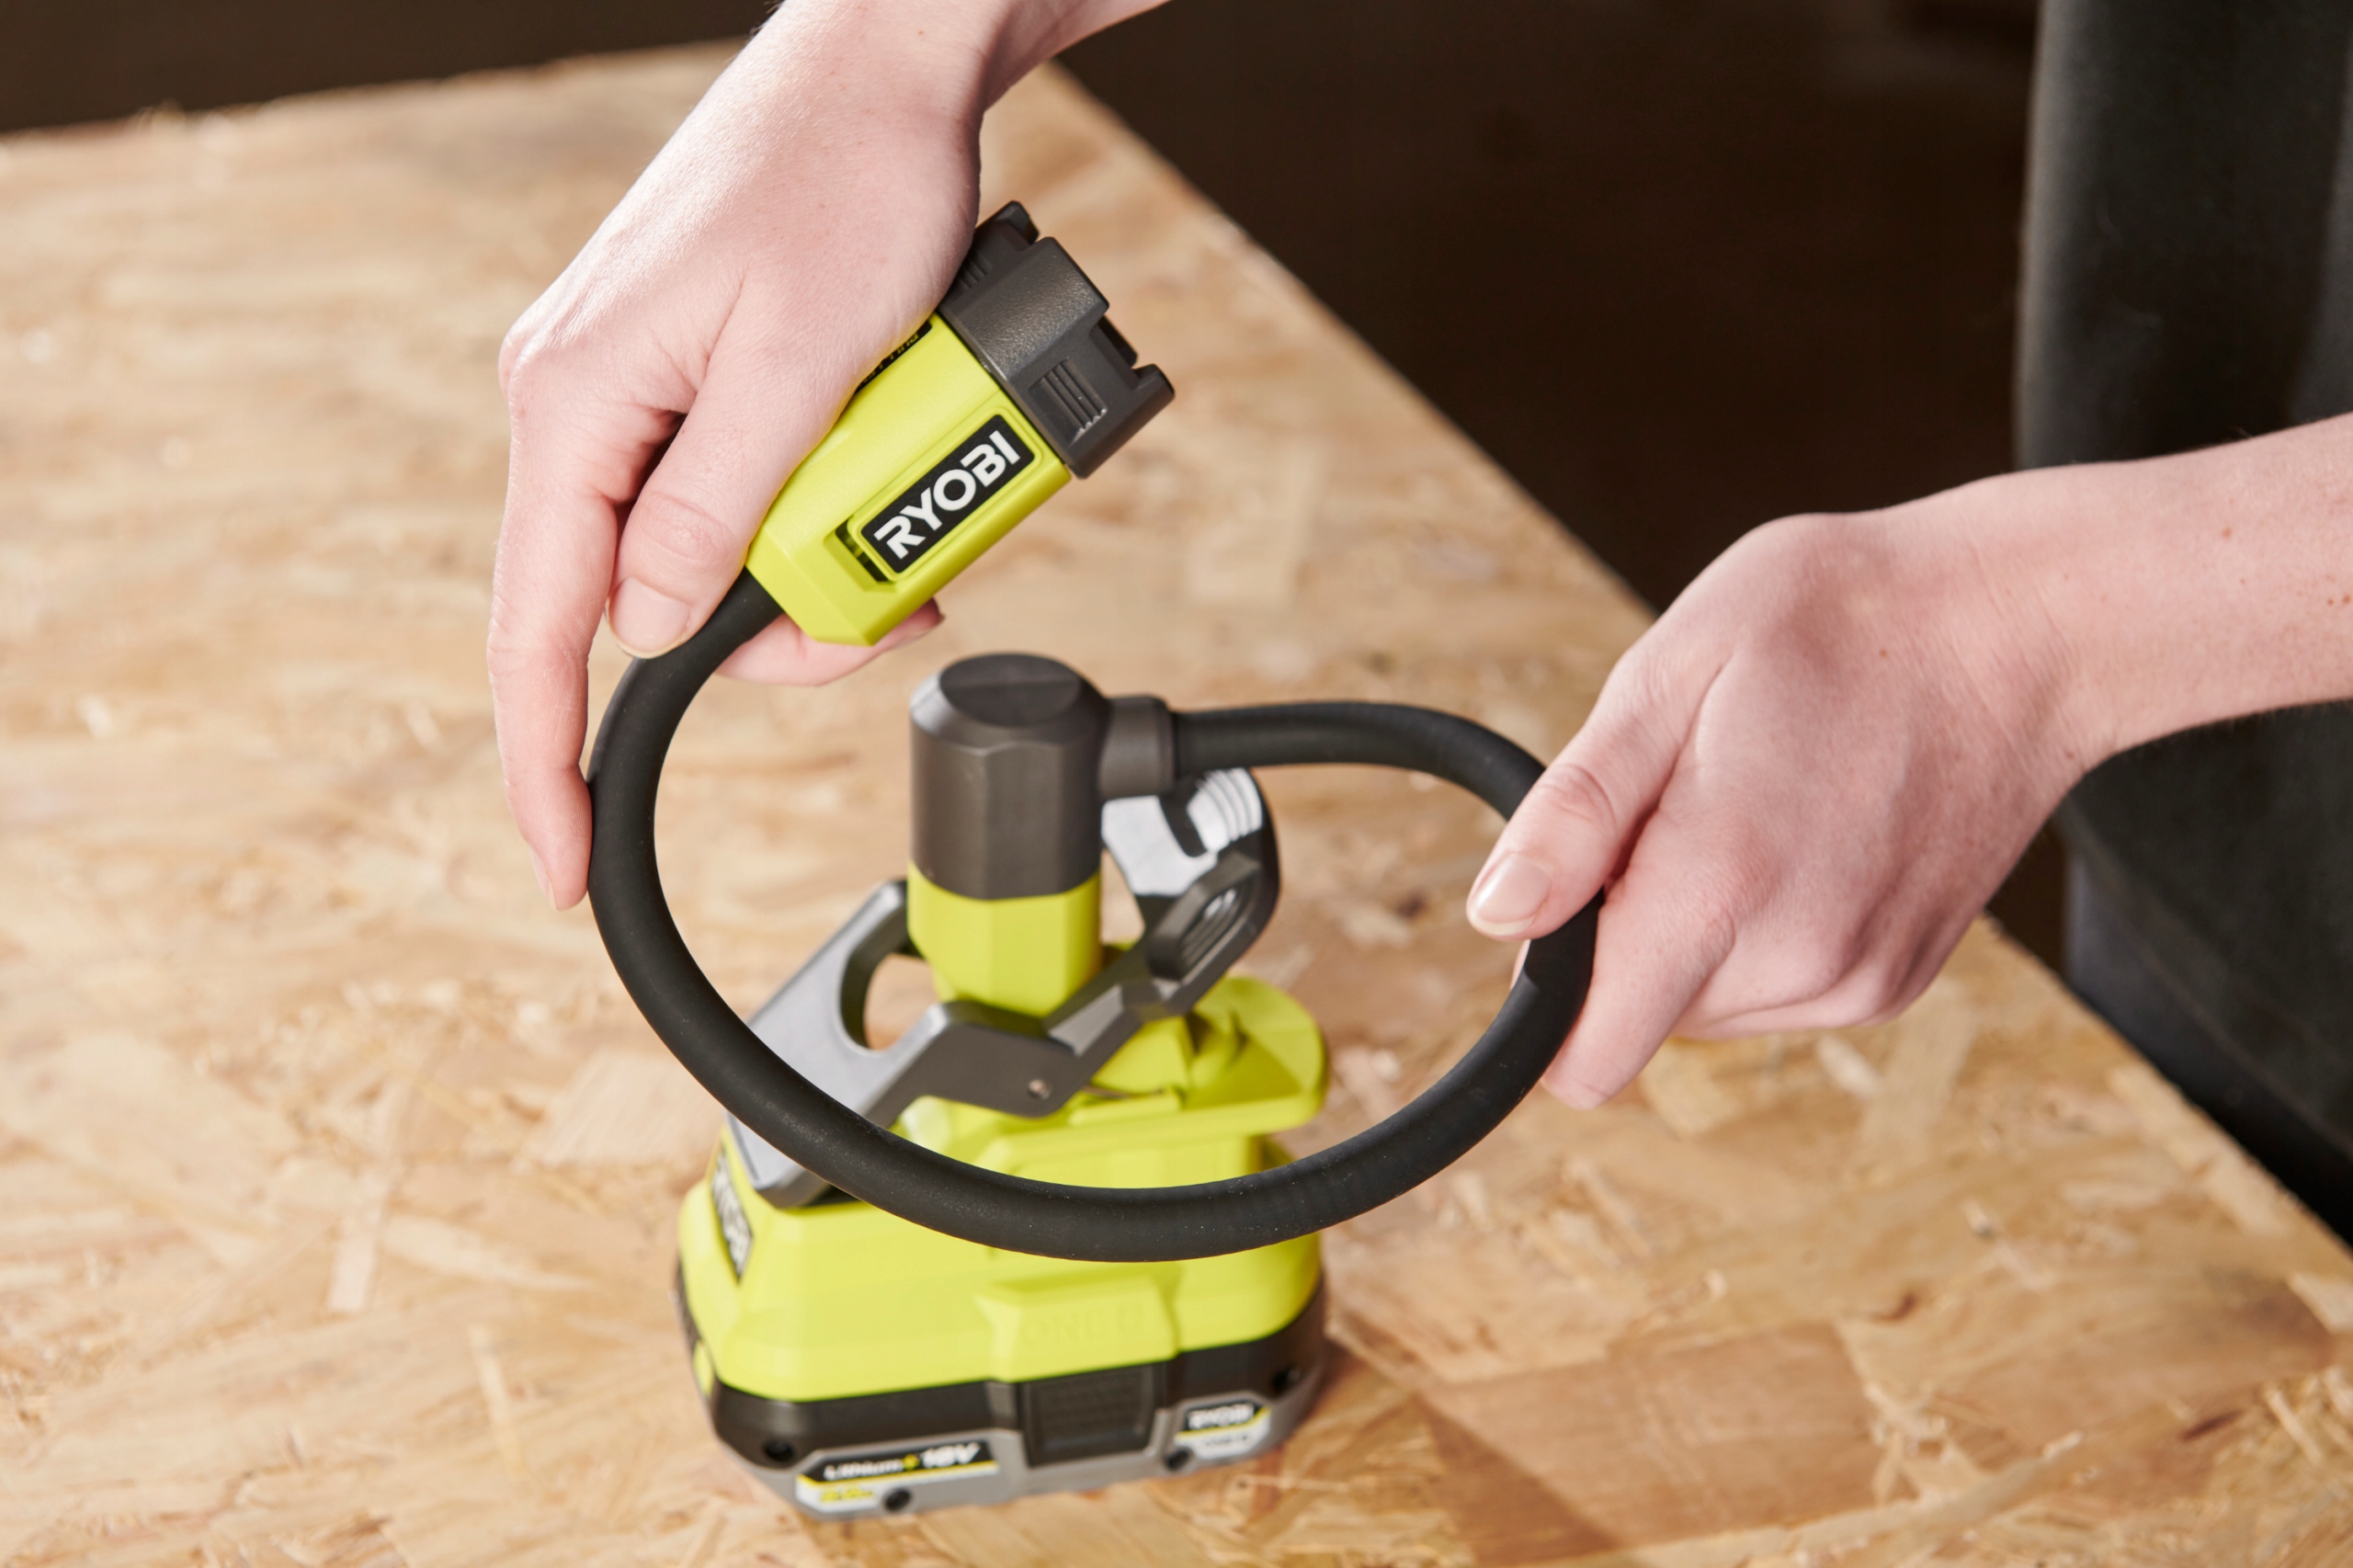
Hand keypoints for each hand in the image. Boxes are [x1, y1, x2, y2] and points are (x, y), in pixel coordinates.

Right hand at [489, 3, 1010, 908]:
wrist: (890, 72)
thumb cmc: (849, 183)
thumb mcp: (797, 363)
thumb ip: (719, 507)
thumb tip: (659, 629)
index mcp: (576, 403)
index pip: (539, 625)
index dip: (547, 759)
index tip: (559, 861)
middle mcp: (586, 405)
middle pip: (651, 603)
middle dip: (777, 632)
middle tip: (898, 599)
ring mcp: (642, 392)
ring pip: (714, 556)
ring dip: (820, 568)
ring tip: (919, 510)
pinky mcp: (700, 382)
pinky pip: (744, 493)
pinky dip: (820, 511)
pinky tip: (885, 467)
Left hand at [1465, 477, 2097, 1104]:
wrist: (2023, 624)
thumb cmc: (1839, 620)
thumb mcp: (1669, 673)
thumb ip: (1575, 814)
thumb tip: (1497, 918)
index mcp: (1724, 885)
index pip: (1587, 1055)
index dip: (1547, 1000)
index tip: (1561, 910)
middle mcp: (1801, 961)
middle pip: (1638, 1020)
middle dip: (1626, 929)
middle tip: (1682, 804)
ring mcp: (1859, 983)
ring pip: (1705, 1007)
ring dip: (1695, 929)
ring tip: (1753, 805)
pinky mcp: (1895, 983)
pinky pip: (1776, 990)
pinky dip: (1761, 931)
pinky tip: (1806, 833)